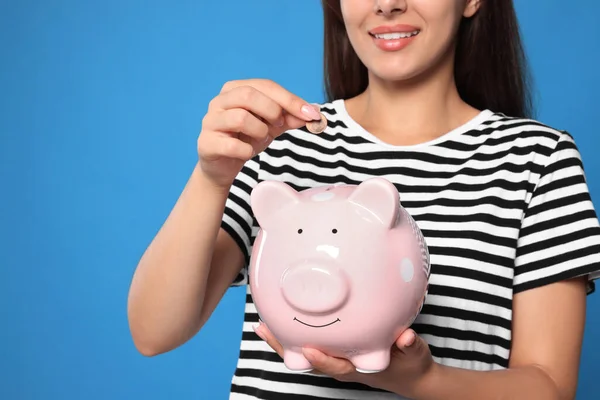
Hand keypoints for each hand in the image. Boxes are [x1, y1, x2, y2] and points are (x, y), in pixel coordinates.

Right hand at [196, 78, 321, 188]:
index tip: (311, 114)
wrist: (223, 166)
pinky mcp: (206, 143)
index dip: (290, 99)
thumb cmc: (245, 139)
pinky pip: (231, 145)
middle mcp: (219, 101)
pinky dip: (246, 151)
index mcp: (235, 89)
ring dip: (259, 131)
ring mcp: (210, 121)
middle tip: (278, 126)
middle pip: (249, 95)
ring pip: (240, 118)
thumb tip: (312, 113)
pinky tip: (247, 152)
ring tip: (261, 139)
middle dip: (271, 111)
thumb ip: (290, 117)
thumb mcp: (272, 126)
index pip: (265, 86)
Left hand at [254, 322, 436, 396]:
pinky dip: (294, 337)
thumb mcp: (415, 355)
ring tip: (262, 325)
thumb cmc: (410, 365)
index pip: (336, 367)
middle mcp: (343, 366)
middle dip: (286, 348)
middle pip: (308, 361)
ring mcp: (337, 360)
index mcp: (359, 368)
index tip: (309, 350)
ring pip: (304, 354)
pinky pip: (310, 346)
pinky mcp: (336, 353)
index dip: (322, 360)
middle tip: (264, 330)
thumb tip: (407, 336)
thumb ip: (410, 345)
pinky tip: (282, 320)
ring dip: (284, 341)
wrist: (410, 377)